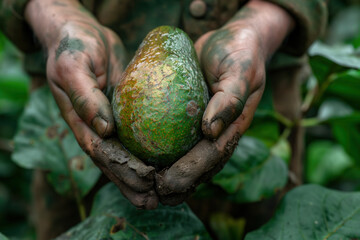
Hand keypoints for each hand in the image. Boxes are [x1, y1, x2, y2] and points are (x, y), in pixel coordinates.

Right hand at [25, 0, 157, 208]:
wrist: (81, 34)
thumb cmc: (74, 47)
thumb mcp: (73, 66)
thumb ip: (84, 97)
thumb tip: (104, 130)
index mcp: (81, 122)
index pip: (103, 154)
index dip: (123, 170)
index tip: (147, 181)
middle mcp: (96, 128)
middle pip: (115, 163)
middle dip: (134, 183)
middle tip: (157, 198)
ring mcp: (111, 122)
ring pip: (127, 155)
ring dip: (142, 177)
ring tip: (163, 193)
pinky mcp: (125, 113)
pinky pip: (138, 136)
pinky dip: (150, 153)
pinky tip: (167, 162)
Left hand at [156, 0, 294, 204]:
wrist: (232, 42)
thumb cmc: (238, 53)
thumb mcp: (240, 70)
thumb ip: (231, 98)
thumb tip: (210, 131)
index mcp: (233, 127)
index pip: (211, 156)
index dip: (190, 172)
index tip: (166, 182)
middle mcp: (218, 134)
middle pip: (199, 168)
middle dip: (176, 184)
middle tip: (150, 193)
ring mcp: (205, 130)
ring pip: (187, 161)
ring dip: (168, 179)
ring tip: (144, 189)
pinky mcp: (190, 121)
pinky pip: (176, 142)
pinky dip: (161, 156)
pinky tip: (141, 162)